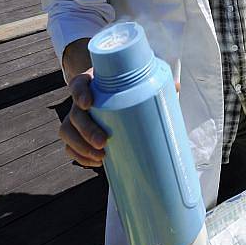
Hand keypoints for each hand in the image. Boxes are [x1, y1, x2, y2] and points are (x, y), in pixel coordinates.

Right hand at [59, 69, 181, 166]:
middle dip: (86, 129)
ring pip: (67, 131)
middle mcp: (80, 100)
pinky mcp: (76, 134)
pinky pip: (69, 146)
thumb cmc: (126, 88)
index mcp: (93, 82)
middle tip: (104, 141)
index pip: (78, 82)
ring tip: (101, 156)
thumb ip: (153, 82)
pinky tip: (95, 162)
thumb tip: (177, 86)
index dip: (79, 92)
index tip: (89, 102)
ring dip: (81, 146)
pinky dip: (80, 156)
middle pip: (74, 113)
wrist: (113, 98)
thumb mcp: (136, 82)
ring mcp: (76, 118)